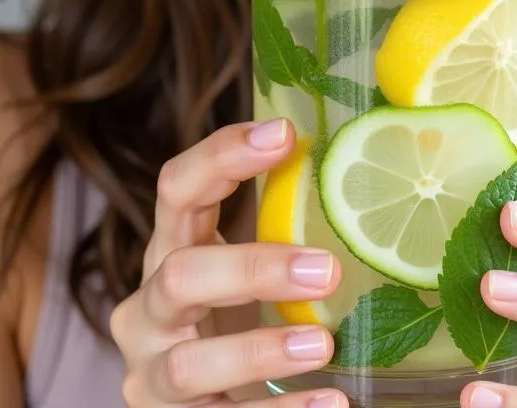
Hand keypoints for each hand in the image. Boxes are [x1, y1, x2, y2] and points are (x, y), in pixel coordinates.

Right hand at [110, 118, 348, 407]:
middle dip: (252, 269)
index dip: (222, 155)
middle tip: (326, 269)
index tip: (285, 134)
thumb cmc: (233, 312)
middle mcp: (146, 307)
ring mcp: (150, 372)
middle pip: (179, 275)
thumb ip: (284, 224)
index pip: (177, 188)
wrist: (195, 397)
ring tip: (325, 344)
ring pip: (189, 364)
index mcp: (168, 248)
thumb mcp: (245, 265)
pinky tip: (331, 404)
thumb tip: (370, 171)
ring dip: (260, 351)